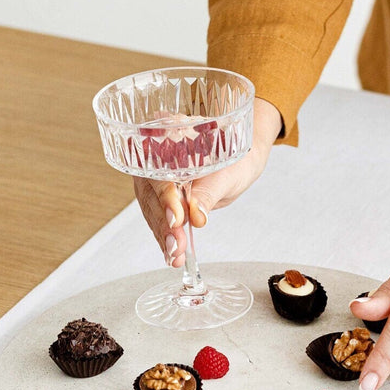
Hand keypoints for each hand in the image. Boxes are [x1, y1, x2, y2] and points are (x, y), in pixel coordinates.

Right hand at [134, 96, 282, 266]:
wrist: (239, 162)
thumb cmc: (236, 159)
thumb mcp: (227, 174)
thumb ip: (209, 192)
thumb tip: (196, 215)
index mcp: (168, 134)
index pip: (159, 168)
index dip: (166, 196)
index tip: (176, 218)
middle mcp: (154, 155)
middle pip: (151, 193)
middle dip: (164, 224)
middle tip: (176, 247)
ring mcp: (153, 176)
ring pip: (152, 209)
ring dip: (163, 236)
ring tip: (175, 255)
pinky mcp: (158, 196)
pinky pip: (157, 217)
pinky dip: (165, 237)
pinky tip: (171, 253)